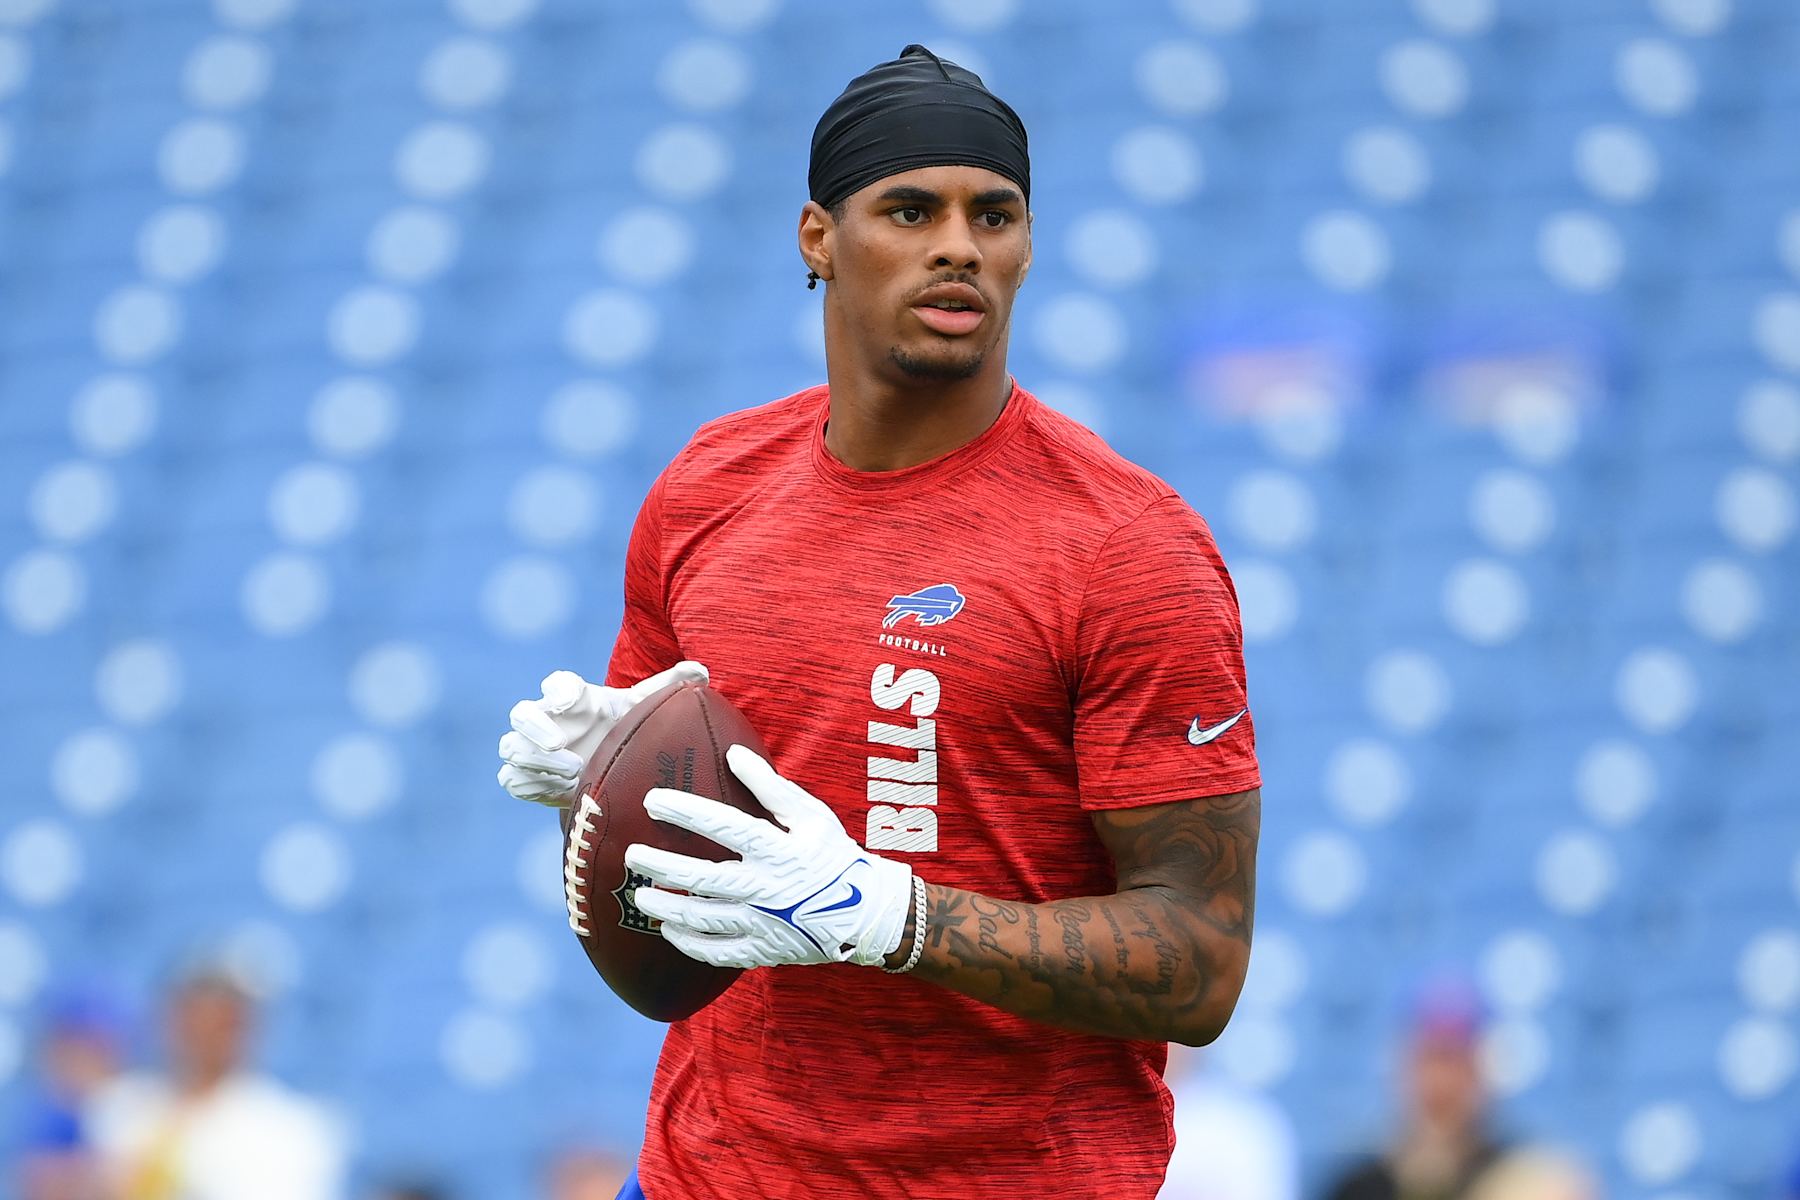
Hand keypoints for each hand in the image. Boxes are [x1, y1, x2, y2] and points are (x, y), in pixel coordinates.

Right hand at [496, 661, 708, 804]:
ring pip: (511, 748)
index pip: (557, 683)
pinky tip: (560, 791)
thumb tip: (700, 670)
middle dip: (535, 728)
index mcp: (575, 699)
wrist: (609, 767)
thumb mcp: (646, 709)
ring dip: (535, 760)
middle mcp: (548, 720)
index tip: (569, 699)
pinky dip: (531, 784)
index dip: (558, 689)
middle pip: (520, 714)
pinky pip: (512, 780)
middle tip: (561, 744)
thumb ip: (669, 686)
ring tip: (572, 772)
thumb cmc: (625, 728)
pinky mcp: (527, 778)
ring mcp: (533, 750)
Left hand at [627, 745, 913, 968]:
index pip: (723, 826)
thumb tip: (734, 754)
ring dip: (669, 908)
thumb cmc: (835, 856)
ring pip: (705, 919)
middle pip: (705, 878)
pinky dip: (691, 944)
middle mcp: (767, 887)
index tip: (652, 801)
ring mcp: (764, 923)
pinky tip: (669, 931)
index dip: (686, 812)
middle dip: (663, 866)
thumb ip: (771, 787)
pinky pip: (720, 952)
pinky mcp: (764, 950)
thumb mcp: (811, 815)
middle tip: (632, 856)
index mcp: (778, 849)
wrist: (866, 913)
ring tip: (641, 897)